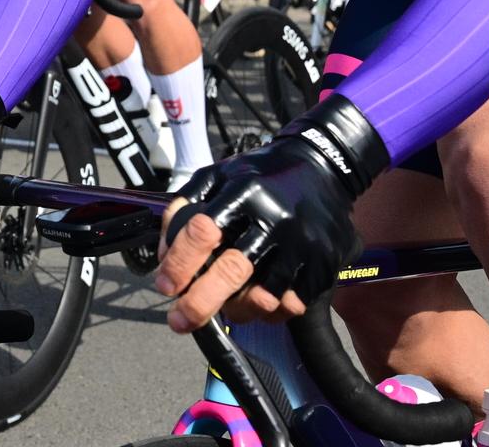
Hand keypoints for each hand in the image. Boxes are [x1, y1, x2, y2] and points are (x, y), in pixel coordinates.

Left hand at [156, 96, 383, 333]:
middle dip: (198, 303)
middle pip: (232, 272)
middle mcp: (275, 218)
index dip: (177, 263)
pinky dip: (268, 312)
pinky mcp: (324, 265)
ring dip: (235, 310)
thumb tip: (164, 255)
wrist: (324, 168)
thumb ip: (185, 207)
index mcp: (245, 192)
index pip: (202, 232)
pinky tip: (258, 299)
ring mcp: (303, 244)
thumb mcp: (219, 175)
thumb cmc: (262, 177)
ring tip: (225, 305)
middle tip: (179, 320)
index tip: (165, 284)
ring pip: (262, 298)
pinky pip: (290, 306)